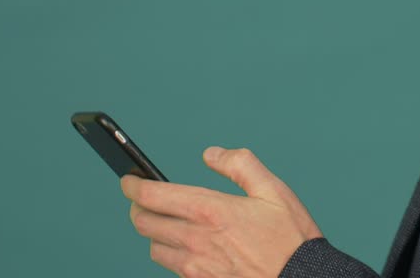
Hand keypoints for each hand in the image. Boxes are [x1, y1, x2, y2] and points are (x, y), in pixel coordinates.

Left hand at [121, 146, 323, 277]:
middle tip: (145, 198)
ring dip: (155, 232)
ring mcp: (195, 267)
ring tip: (167, 222)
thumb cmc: (291, 238)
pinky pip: (172, 268)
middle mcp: (196, 240)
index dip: (133, 185)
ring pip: (154, 247)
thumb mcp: (274, 191)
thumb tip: (211, 154)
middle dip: (138, 207)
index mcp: (211, 211)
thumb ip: (240, 165)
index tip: (128, 179)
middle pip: (143, 222)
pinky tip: (188, 246)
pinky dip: (172, 254)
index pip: (153, 196)